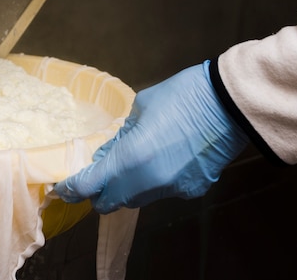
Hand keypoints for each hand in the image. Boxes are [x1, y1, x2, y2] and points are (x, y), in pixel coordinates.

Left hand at [54, 61, 248, 212]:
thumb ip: (121, 138)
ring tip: (133, 162)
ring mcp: (172, 189)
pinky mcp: (192, 190)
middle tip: (98, 173)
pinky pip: (162, 192)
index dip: (72, 189)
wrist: (232, 103)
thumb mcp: (141, 109)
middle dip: (99, 191)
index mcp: (131, 158)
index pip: (90, 185)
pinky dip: (154, 182)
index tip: (64, 187)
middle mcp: (149, 182)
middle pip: (111, 202)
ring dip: (126, 187)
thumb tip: (107, 155)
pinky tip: (163, 160)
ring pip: (137, 199)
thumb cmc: (182, 96)